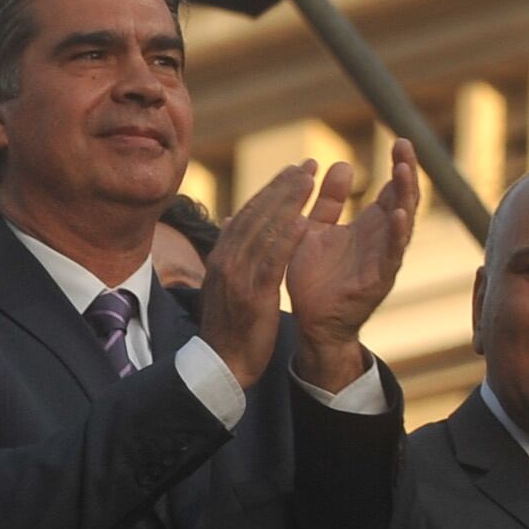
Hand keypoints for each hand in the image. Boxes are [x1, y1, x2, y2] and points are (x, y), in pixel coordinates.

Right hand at [196, 160, 319, 384]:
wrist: (220, 363)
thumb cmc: (229, 325)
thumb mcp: (226, 282)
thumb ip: (232, 250)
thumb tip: (234, 219)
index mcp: (222, 255)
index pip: (249, 213)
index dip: (273, 189)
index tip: (294, 171)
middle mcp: (227, 260)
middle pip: (257, 214)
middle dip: (283, 187)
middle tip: (306, 165)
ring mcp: (237, 276)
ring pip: (264, 232)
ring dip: (287, 203)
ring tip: (308, 180)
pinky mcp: (252, 295)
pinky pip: (271, 263)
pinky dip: (286, 240)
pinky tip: (302, 222)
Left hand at [282, 143, 420, 386]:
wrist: (310, 321)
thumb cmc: (315, 276)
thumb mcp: (318, 229)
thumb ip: (329, 200)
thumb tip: (340, 163)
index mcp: (369, 226)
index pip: (392, 190)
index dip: (399, 166)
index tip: (399, 140)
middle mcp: (381, 240)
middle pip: (404, 200)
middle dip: (407, 173)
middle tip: (405, 146)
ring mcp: (383, 259)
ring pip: (403, 224)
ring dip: (405, 197)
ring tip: (403, 171)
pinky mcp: (378, 280)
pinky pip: (392, 255)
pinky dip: (396, 234)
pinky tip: (398, 215)